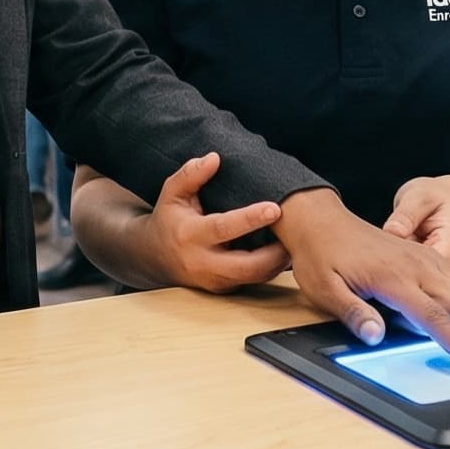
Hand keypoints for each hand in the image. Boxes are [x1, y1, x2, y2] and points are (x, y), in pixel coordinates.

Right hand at [133, 153, 286, 292]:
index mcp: (190, 236)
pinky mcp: (224, 290)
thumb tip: (214, 158)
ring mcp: (214, 281)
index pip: (223, 228)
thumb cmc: (169, 219)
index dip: (250, 219)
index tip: (275, 208)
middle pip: (247, 266)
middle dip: (275, 253)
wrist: (154, 257)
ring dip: (277, 262)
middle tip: (295, 232)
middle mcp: (203, 263)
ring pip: (255, 277)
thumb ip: (190, 174)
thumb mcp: (172, 193)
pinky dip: (270, 267)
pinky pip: (252, 281)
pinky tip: (282, 250)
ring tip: (294, 239)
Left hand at [274, 189, 449, 370]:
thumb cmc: (321, 255)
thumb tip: (376, 338)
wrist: (322, 220)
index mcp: (392, 278)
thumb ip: (354, 314)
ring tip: (425, 317)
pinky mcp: (424, 252)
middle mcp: (416, 265)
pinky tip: (433, 300)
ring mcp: (423, 256)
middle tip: (418, 333)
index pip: (435, 317)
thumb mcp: (325, 290)